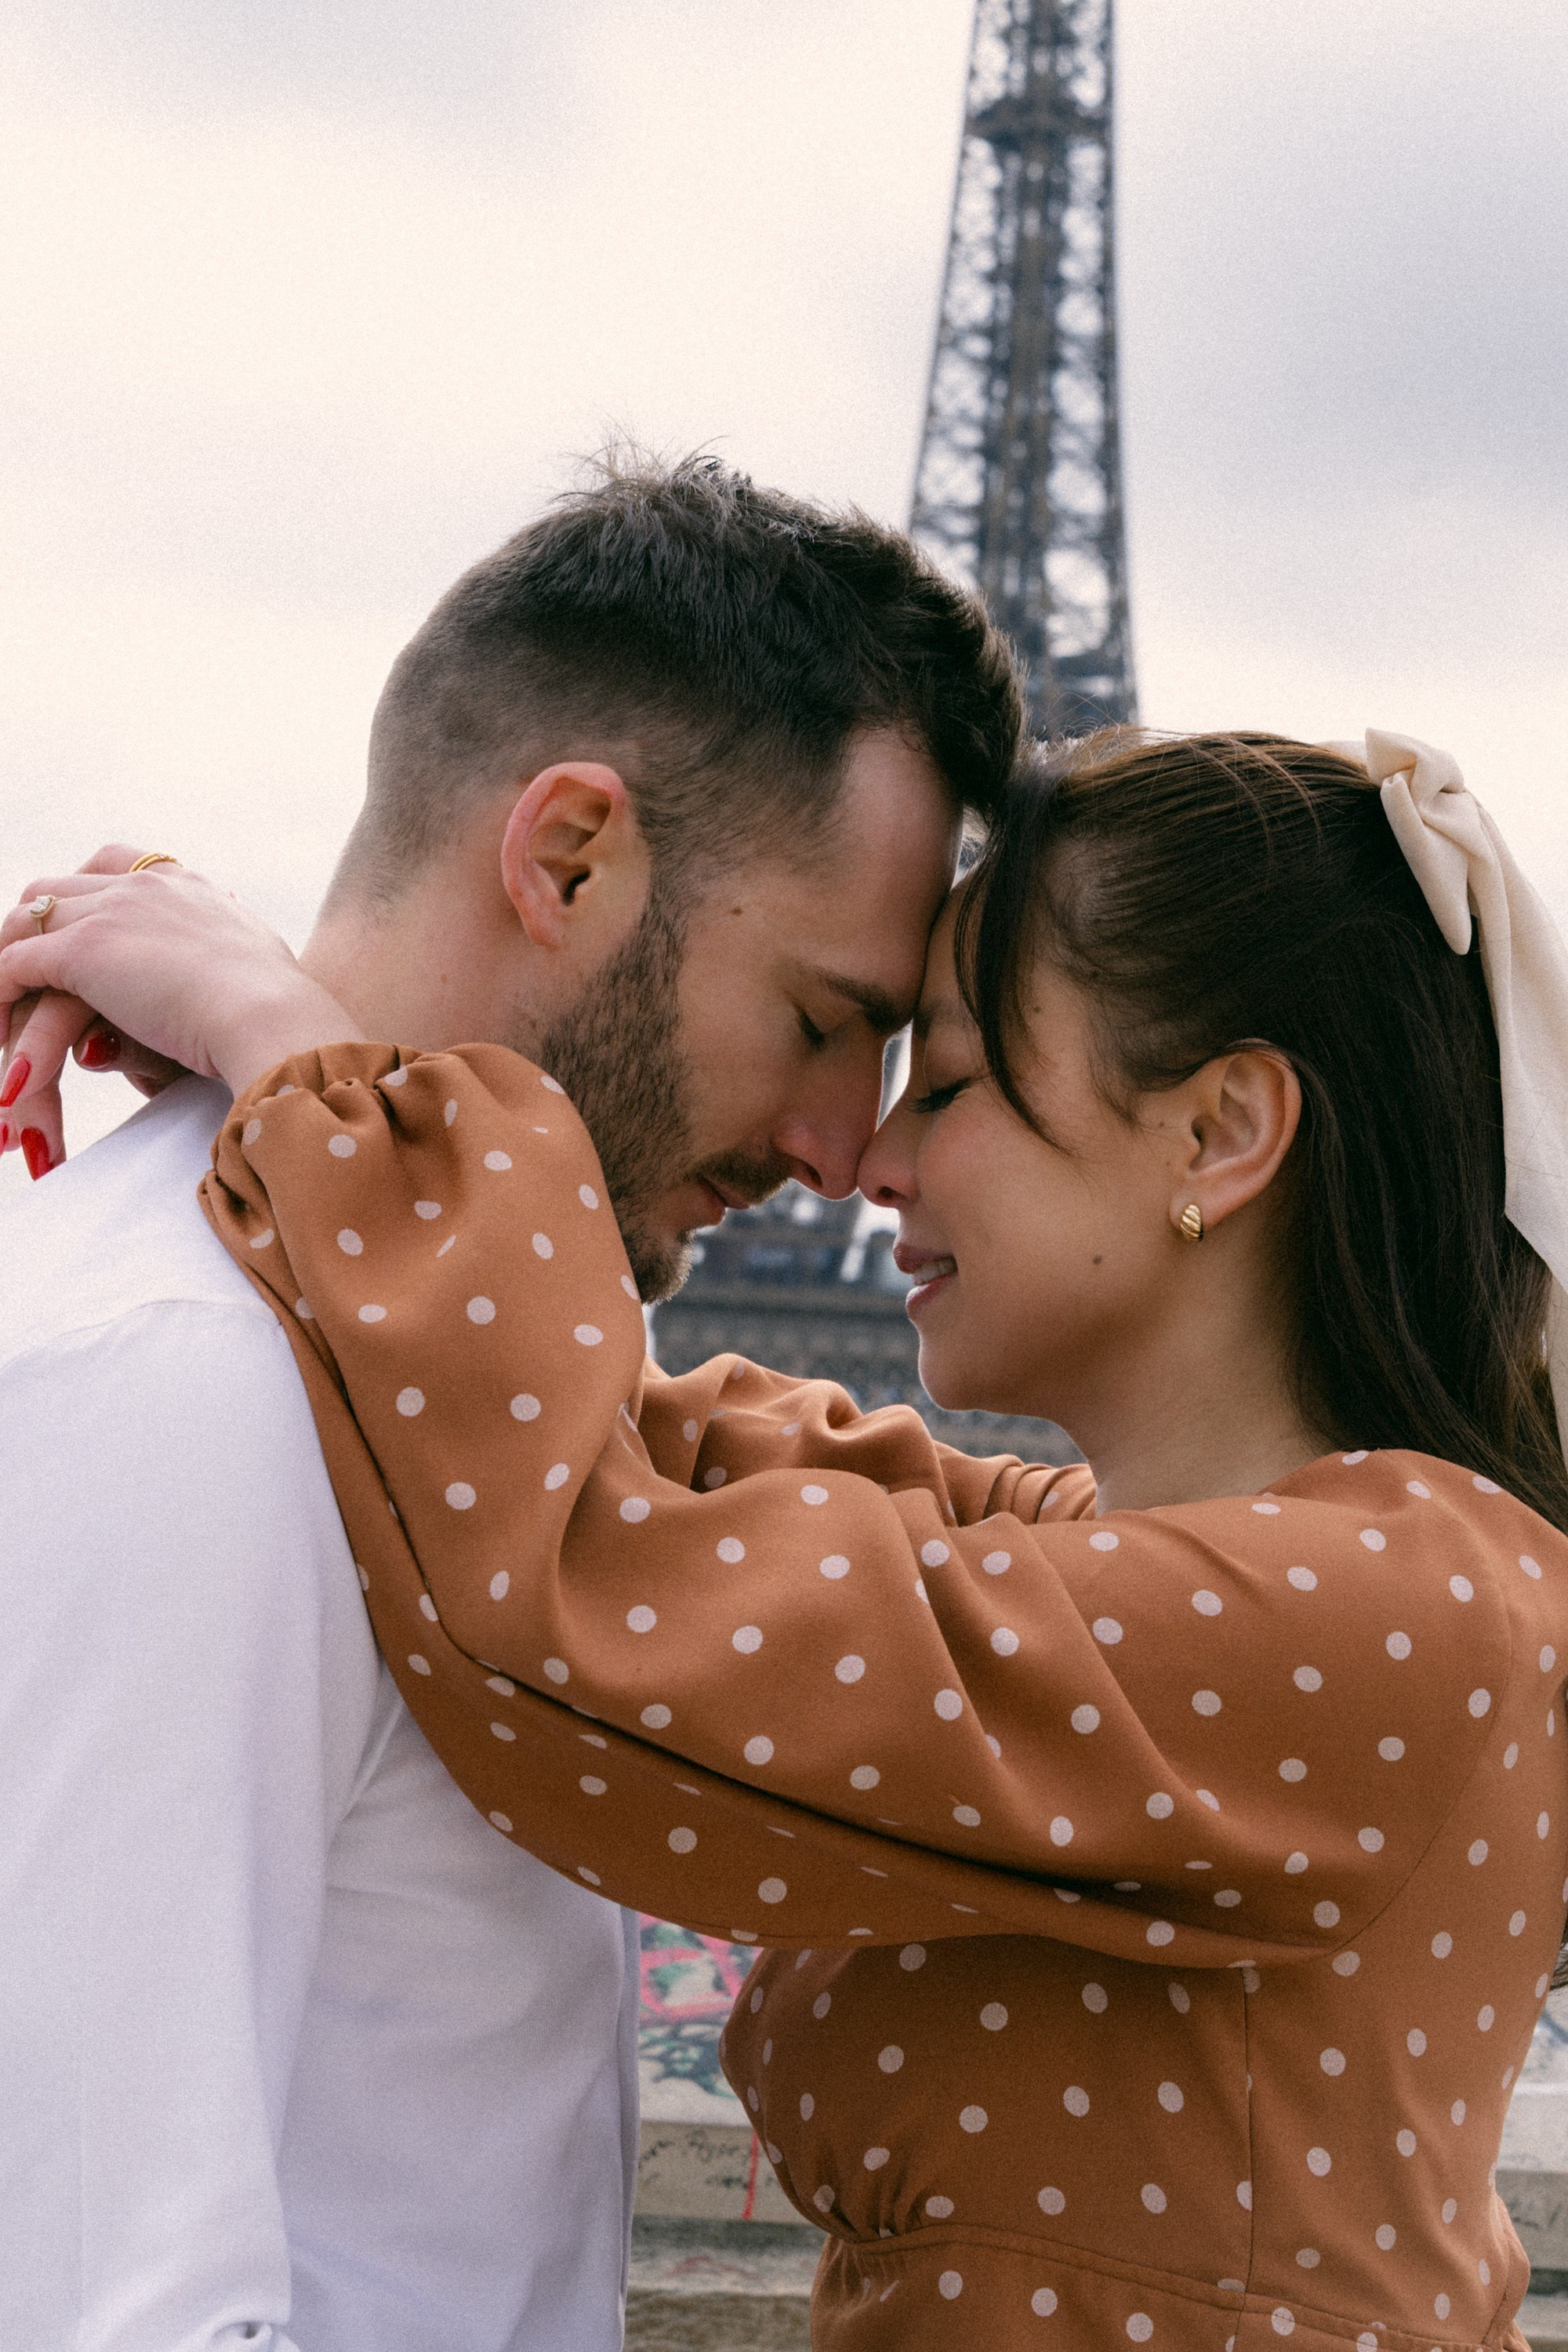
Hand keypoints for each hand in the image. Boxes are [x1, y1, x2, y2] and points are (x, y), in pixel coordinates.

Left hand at [0, 849, 363, 1172]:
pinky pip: (13, 966)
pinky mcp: (84, 951)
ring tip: (4, 1009)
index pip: (118, 865)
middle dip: (34, 924)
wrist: (275, 1018)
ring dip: (8, 961)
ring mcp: (112, 912)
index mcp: (190, 887)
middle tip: (22, 972)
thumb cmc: (278, 1020)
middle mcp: (147, 885)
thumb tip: (200, 1003)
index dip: (86, 892)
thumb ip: (216, 980)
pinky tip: (3, 1035)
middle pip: (58, 886)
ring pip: (27, 920)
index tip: (76, 924)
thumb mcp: (251, 986)